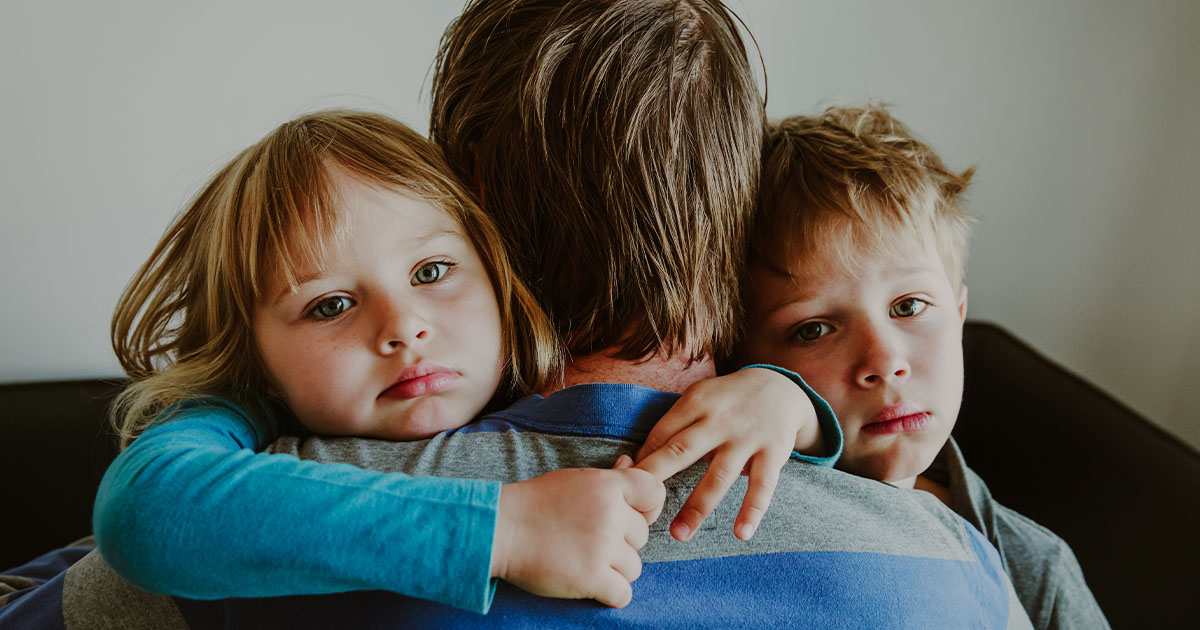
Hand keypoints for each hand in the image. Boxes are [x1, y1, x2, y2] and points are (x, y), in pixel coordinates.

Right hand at [491, 464, 664, 607]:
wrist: (500, 529)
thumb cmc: (535, 503)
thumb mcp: (573, 480)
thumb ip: (608, 477)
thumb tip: (630, 462)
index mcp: (607, 485)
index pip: (655, 493)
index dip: (647, 508)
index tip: (629, 516)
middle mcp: (610, 514)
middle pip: (643, 536)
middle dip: (623, 543)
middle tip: (591, 541)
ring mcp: (602, 547)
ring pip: (634, 567)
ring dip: (615, 570)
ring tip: (586, 561)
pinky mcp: (591, 578)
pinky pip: (623, 594)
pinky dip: (610, 594)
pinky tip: (591, 584)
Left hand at [634, 367, 818, 541]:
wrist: (780, 387)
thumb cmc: (727, 400)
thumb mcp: (700, 397)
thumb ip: (675, 425)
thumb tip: (638, 461)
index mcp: (696, 402)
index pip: (661, 434)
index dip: (643, 461)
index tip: (627, 486)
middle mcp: (720, 420)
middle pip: (681, 451)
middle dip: (656, 479)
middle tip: (637, 509)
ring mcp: (747, 437)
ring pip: (718, 477)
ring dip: (697, 508)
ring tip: (679, 534)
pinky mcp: (773, 453)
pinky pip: (762, 486)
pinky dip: (752, 511)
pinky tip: (741, 534)